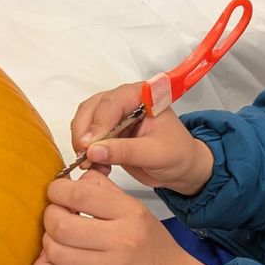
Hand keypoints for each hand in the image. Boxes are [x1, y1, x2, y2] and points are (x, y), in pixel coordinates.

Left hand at [33, 169, 214, 264]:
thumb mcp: (134, 206)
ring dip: (48, 242)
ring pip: (56, 252)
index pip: (79, 194)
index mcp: (129, 213)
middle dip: (50, 216)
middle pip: (62, 225)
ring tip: (57, 237)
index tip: (57, 192)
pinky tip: (48, 261)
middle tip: (57, 214)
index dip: (57, 190)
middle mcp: (120, 240)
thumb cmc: (149, 241)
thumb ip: (102, 188)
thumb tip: (70, 180)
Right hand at [70, 82, 214, 194]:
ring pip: (84, 121)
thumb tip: (94, 151)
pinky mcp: (107, 132)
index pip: (113, 102)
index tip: (89, 146)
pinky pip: (86, 138)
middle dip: (84, 133)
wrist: (181, 168)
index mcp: (143, 96)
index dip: (98, 123)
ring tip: (91, 164)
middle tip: (84, 156)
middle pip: (92, 108)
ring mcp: (114, 116)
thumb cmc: (178, 154)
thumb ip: (126, 151)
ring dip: (82, 143)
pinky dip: (85, 152)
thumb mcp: (156, 154)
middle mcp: (125, 101)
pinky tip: (95, 166)